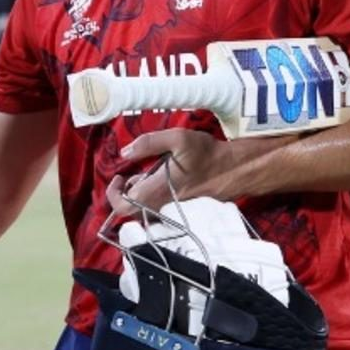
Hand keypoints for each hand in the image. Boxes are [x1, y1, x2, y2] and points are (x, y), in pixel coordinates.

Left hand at [106, 129, 292, 215]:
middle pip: (131, 211)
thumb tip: (126, 152)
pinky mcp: (180, 210)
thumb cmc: (207, 155)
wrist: (235, 170)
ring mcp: (171, 211)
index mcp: (156, 192)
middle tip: (132, 176)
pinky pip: (158, 209)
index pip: (122, 207)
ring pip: (144, 210)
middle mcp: (162, 206)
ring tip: (149, 175)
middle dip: (127, 193)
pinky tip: (162, 180)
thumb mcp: (177, 139)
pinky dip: (153, 196)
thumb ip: (148, 143)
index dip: (113, 194)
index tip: (120, 177)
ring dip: (141, 194)